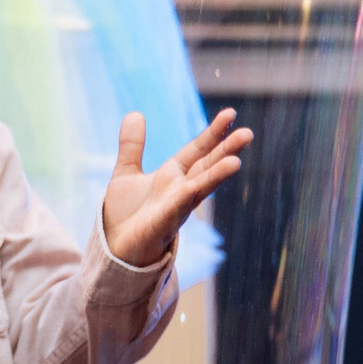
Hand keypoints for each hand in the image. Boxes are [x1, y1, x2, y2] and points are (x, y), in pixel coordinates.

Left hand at [101, 109, 250, 269]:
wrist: (115, 249)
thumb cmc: (126, 215)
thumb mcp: (126, 173)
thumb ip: (132, 146)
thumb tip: (135, 113)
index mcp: (174, 176)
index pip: (199, 150)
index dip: (213, 133)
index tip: (231, 114)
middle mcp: (180, 191)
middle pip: (207, 167)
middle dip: (226, 151)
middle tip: (247, 134)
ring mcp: (174, 209)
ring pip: (198, 189)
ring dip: (215, 176)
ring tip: (235, 162)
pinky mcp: (161, 226)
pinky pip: (174, 210)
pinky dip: (183, 198)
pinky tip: (192, 187)